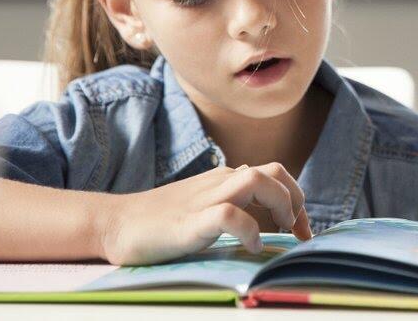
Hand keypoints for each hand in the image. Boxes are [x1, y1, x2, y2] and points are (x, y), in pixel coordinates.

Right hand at [99, 163, 312, 264]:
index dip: (297, 198)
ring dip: (280, 204)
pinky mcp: (191, 221)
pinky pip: (230, 215)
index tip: (303, 230)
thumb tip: (266, 219)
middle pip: (275, 170)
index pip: (275, 173)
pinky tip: (251, 247)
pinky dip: (249, 229)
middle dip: (296, 199)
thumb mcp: (203, 207)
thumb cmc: (159, 222)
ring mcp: (205, 199)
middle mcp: (219, 182)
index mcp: (225, 179)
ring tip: (280, 232)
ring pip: (257, 179)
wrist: (114, 224)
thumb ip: (232, 205)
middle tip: (298, 232)